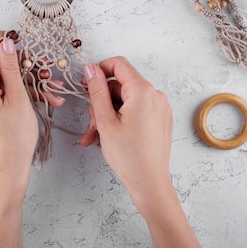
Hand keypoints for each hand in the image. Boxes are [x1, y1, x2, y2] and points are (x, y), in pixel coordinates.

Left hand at [0, 31, 65, 247]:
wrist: (9, 168)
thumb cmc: (13, 137)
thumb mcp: (17, 97)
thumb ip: (11, 67)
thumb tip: (6, 42)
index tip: (16, 38)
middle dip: (22, 62)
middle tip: (44, 66)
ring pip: (4, 77)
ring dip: (28, 79)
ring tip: (53, 87)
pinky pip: (4, 90)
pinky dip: (23, 91)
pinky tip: (48, 98)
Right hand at [81, 57, 208, 247]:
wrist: (150, 183)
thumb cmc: (128, 156)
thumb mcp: (105, 120)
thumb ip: (97, 90)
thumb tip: (90, 68)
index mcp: (143, 91)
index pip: (119, 64)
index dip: (99, 69)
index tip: (86, 82)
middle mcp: (155, 95)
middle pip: (121, 85)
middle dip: (102, 101)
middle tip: (91, 122)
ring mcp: (160, 107)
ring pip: (126, 100)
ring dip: (108, 113)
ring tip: (95, 134)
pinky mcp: (160, 119)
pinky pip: (136, 110)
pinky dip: (121, 118)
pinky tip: (109, 136)